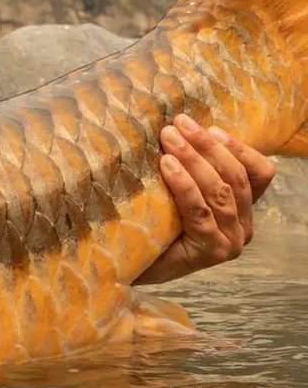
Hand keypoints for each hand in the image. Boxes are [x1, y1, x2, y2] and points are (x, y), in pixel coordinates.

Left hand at [136, 113, 275, 284]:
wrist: (128, 263)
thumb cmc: (152, 222)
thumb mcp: (176, 189)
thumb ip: (191, 168)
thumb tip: (179, 126)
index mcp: (242, 208)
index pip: (258, 173)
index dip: (238, 148)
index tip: (209, 127)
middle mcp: (243, 226)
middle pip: (235, 178)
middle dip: (206, 146)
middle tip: (178, 124)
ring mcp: (230, 241)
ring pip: (219, 192)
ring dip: (194, 159)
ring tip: (169, 138)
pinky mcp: (211, 251)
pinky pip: (199, 212)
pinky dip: (184, 185)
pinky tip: (167, 165)